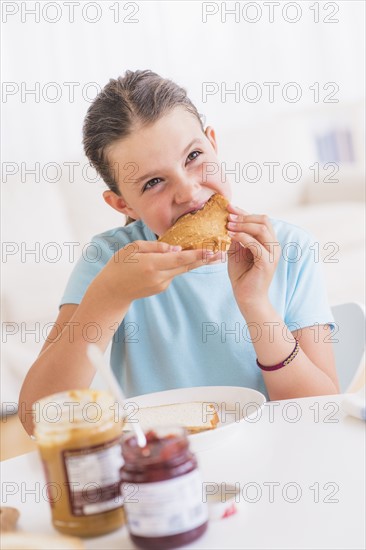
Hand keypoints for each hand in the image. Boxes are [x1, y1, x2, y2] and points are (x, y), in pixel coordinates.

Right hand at [98, 240, 220, 304]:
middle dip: (205, 259)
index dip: (198, 254)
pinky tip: (182, 258)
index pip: (180, 258)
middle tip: (223, 253)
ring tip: (213, 254)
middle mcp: (159, 276)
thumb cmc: (120, 264)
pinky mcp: (161, 288)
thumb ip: (155, 247)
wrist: (112, 291)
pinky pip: (172, 273)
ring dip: (196, 261)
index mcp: (151, 265)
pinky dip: (179, 265)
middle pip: (187, 266)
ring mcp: (161, 284)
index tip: (213, 250)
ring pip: (181, 269)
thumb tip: (175, 248)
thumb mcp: (132, 249)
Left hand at [226, 204, 279, 309]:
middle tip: (228, 216)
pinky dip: (243, 237)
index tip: (229, 207)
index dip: (245, 212)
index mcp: (268, 242)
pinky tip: (231, 236)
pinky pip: (256, 244)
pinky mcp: (267, 263)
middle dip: (244, 216)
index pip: (260, 220)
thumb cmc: (242, 276)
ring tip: (228, 225)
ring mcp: (272, 254)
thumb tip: (229, 221)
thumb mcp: (236, 252)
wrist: (247, 297)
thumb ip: (236, 238)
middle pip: (264, 220)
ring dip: (243, 225)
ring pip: (262, 229)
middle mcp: (273, 245)